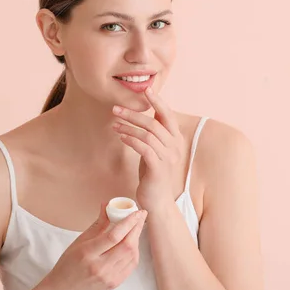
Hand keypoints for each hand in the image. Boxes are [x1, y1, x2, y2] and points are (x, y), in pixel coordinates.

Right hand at [39, 202, 147, 289]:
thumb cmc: (68, 265)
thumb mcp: (79, 242)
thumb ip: (97, 225)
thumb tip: (107, 205)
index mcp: (87, 253)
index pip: (113, 236)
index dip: (128, 222)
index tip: (136, 212)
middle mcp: (100, 267)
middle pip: (126, 246)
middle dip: (137, 228)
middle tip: (141, 216)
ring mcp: (109, 278)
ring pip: (132, 256)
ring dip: (136, 239)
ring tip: (135, 228)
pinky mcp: (115, 284)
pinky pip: (131, 266)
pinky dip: (134, 252)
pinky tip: (132, 243)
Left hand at [111, 86, 184, 211]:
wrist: (157, 200)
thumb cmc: (152, 173)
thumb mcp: (154, 149)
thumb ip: (153, 133)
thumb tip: (143, 115)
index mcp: (175, 139)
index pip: (168, 115)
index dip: (157, 101)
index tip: (146, 89)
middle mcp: (175, 147)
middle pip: (154, 123)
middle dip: (133, 114)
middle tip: (115, 109)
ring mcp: (168, 158)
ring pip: (148, 135)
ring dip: (128, 127)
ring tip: (114, 125)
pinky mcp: (158, 168)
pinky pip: (144, 148)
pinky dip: (131, 140)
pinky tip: (121, 137)